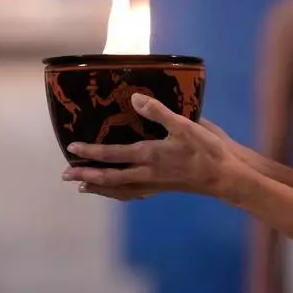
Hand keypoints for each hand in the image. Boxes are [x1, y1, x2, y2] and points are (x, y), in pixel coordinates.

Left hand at [60, 93, 251, 200]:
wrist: (227, 178)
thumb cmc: (208, 150)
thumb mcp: (186, 126)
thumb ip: (159, 112)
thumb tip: (135, 98)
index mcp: (149, 155)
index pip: (112, 155)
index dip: (91, 152)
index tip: (72, 148)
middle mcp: (147, 172)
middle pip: (110, 177)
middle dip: (86, 175)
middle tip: (65, 174)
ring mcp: (155, 183)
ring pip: (120, 188)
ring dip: (100, 187)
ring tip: (83, 186)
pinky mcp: (163, 187)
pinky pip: (135, 193)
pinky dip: (120, 193)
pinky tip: (118, 192)